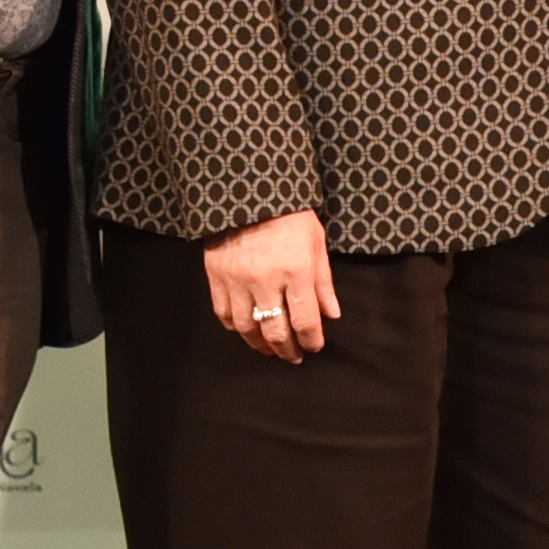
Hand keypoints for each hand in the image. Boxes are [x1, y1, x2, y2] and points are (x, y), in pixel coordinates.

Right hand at [206, 209, 339, 363]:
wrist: (248, 192)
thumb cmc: (289, 215)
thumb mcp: (316, 242)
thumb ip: (323, 282)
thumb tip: (332, 314)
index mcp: (295, 271)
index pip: (304, 320)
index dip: (310, 340)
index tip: (314, 348)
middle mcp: (266, 280)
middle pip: (275, 330)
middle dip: (286, 349)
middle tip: (293, 357)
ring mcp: (237, 280)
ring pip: (247, 327)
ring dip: (260, 344)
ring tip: (270, 349)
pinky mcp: (216, 277)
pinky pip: (224, 313)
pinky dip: (236, 327)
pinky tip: (247, 330)